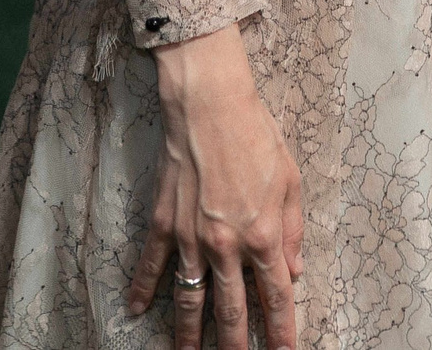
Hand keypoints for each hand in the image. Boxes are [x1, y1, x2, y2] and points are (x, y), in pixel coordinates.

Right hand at [131, 23, 304, 349]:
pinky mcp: (164, 224)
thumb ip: (293, 230)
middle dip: (235, 346)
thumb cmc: (256, 135)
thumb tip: (294, 271)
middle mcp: (227, 245)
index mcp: (263, 235)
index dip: (281, 330)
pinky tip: (137, 310)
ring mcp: (191, 238)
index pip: (276, 296)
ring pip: (190, 300)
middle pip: (232, 310)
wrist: (210, 105)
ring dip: (188, 336)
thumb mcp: (291, 181)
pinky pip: (152, 266)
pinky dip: (143, 290)